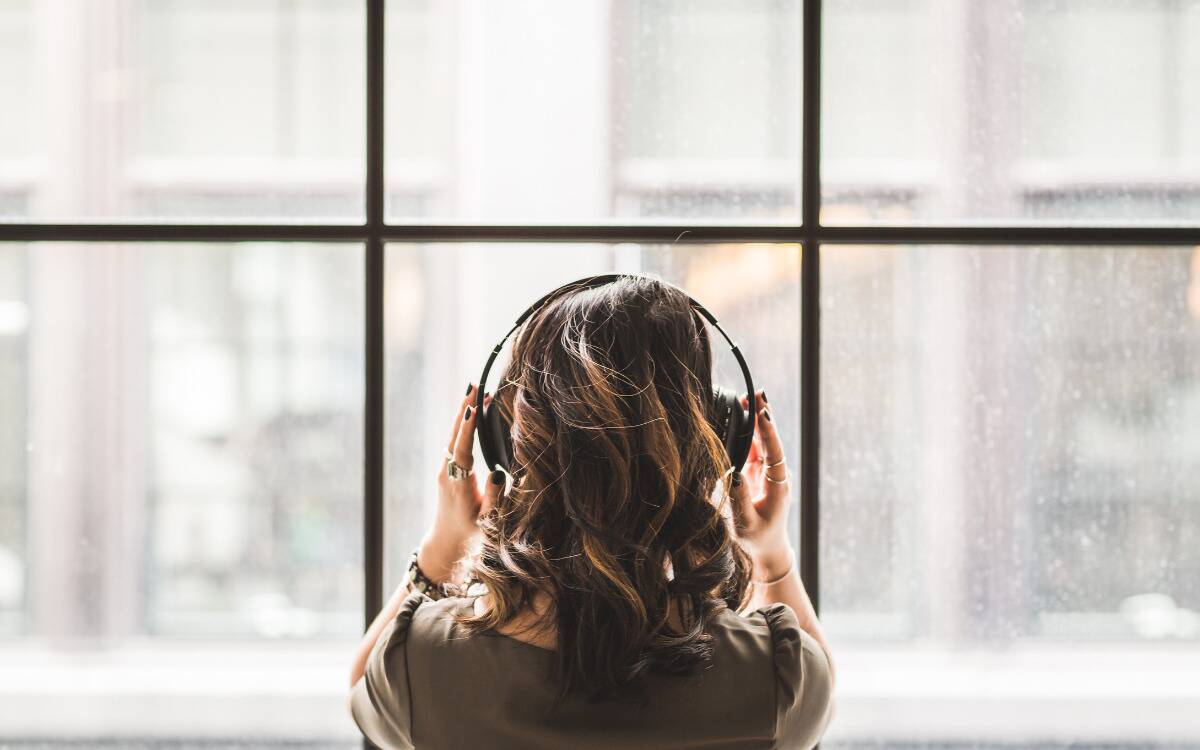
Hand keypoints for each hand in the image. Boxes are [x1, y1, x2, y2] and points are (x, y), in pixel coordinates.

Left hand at [420, 383, 507, 582]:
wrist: (446, 541)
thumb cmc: (471, 533)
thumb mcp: (487, 521)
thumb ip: (494, 499)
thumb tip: (498, 474)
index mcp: (458, 484)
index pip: (462, 450)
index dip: (467, 429)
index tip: (473, 407)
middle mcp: (447, 473)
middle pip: (454, 435)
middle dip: (463, 409)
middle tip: (474, 385)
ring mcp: (444, 470)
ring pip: (452, 436)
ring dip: (462, 412)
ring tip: (474, 390)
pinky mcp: (446, 469)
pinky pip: (454, 441)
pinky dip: (462, 424)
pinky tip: (470, 411)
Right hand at [729, 389, 794, 580]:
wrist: (768, 548)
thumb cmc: (757, 539)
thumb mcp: (746, 523)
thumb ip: (740, 499)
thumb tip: (732, 473)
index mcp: (778, 485)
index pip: (774, 452)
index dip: (768, 432)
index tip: (763, 413)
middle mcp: (777, 474)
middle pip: (770, 440)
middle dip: (763, 416)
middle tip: (756, 392)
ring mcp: (769, 471)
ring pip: (763, 440)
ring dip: (756, 419)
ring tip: (747, 397)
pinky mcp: (759, 471)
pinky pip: (754, 447)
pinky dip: (748, 431)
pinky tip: (741, 415)